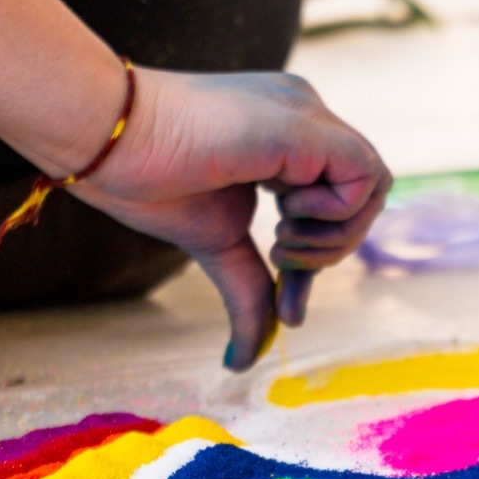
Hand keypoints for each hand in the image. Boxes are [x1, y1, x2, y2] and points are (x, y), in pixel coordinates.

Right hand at [69, 66, 391, 370]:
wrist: (105, 140)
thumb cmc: (146, 179)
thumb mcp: (218, 245)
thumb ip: (249, 291)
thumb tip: (243, 362)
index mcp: (286, 139)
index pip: (334, 206)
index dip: (320, 265)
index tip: (290, 311)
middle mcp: (304, 117)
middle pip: (363, 198)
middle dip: (332, 253)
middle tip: (282, 263)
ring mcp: (306, 115)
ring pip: (374, 185)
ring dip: (335, 235)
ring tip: (279, 241)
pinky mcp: (303, 124)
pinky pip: (364, 175)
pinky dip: (335, 215)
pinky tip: (283, 215)